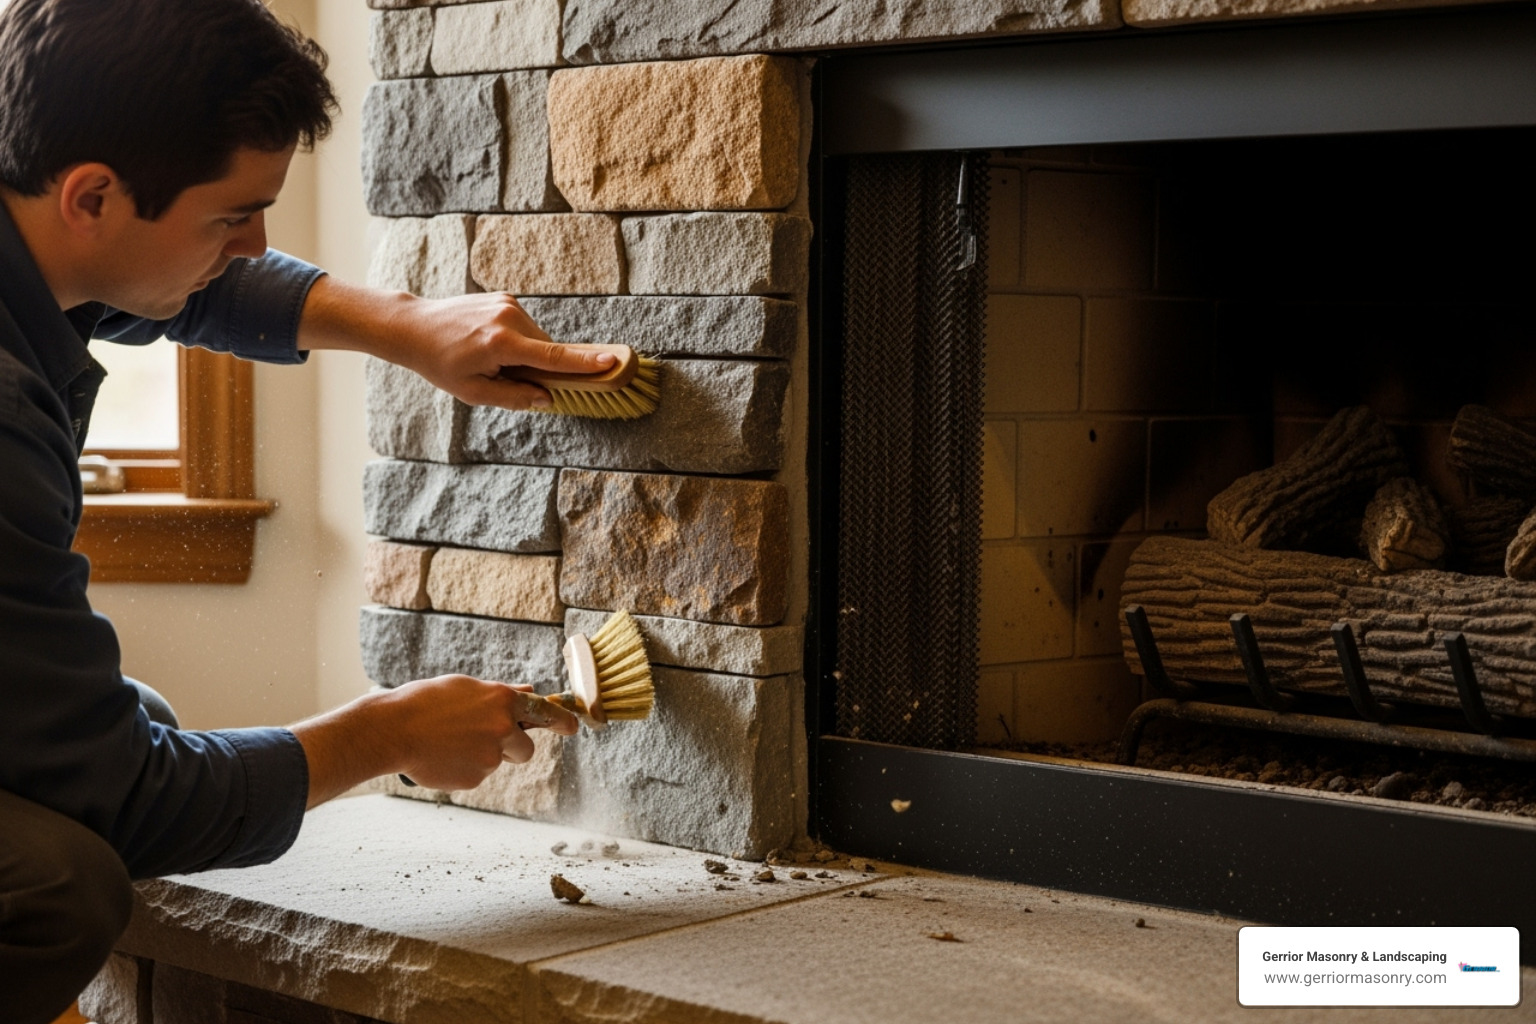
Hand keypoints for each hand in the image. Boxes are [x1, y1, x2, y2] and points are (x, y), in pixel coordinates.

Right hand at [289, 674, 578, 807]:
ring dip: (484, 756)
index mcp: (503, 700)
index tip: (574, 728)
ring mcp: (491, 757)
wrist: (392, 730)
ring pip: (498, 762)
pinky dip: (464, 768)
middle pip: (525, 749)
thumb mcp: (466, 688)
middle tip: (483, 740)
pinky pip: (478, 775)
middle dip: (513, 749)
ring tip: (451, 742)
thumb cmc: (426, 702)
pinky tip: (442, 756)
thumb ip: (500, 695)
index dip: (563, 722)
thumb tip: (529, 692)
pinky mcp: (476, 778)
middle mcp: (503, 728)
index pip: (545, 713)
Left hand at [297, 278, 615, 410]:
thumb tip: (547, 398)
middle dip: (540, 368)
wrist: (414, 327)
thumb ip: (514, 397)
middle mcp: (509, 318)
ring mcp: (508, 304)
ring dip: (528, 354)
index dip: (586, 363)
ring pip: (537, 339)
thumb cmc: (441, 364)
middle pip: (547, 350)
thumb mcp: (474, 392)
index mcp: (501, 344)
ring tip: (490, 358)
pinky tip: (489, 344)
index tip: (615, 361)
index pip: (553, 358)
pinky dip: (519, 340)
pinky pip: (526, 327)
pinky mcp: (505, 297)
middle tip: (505, 377)